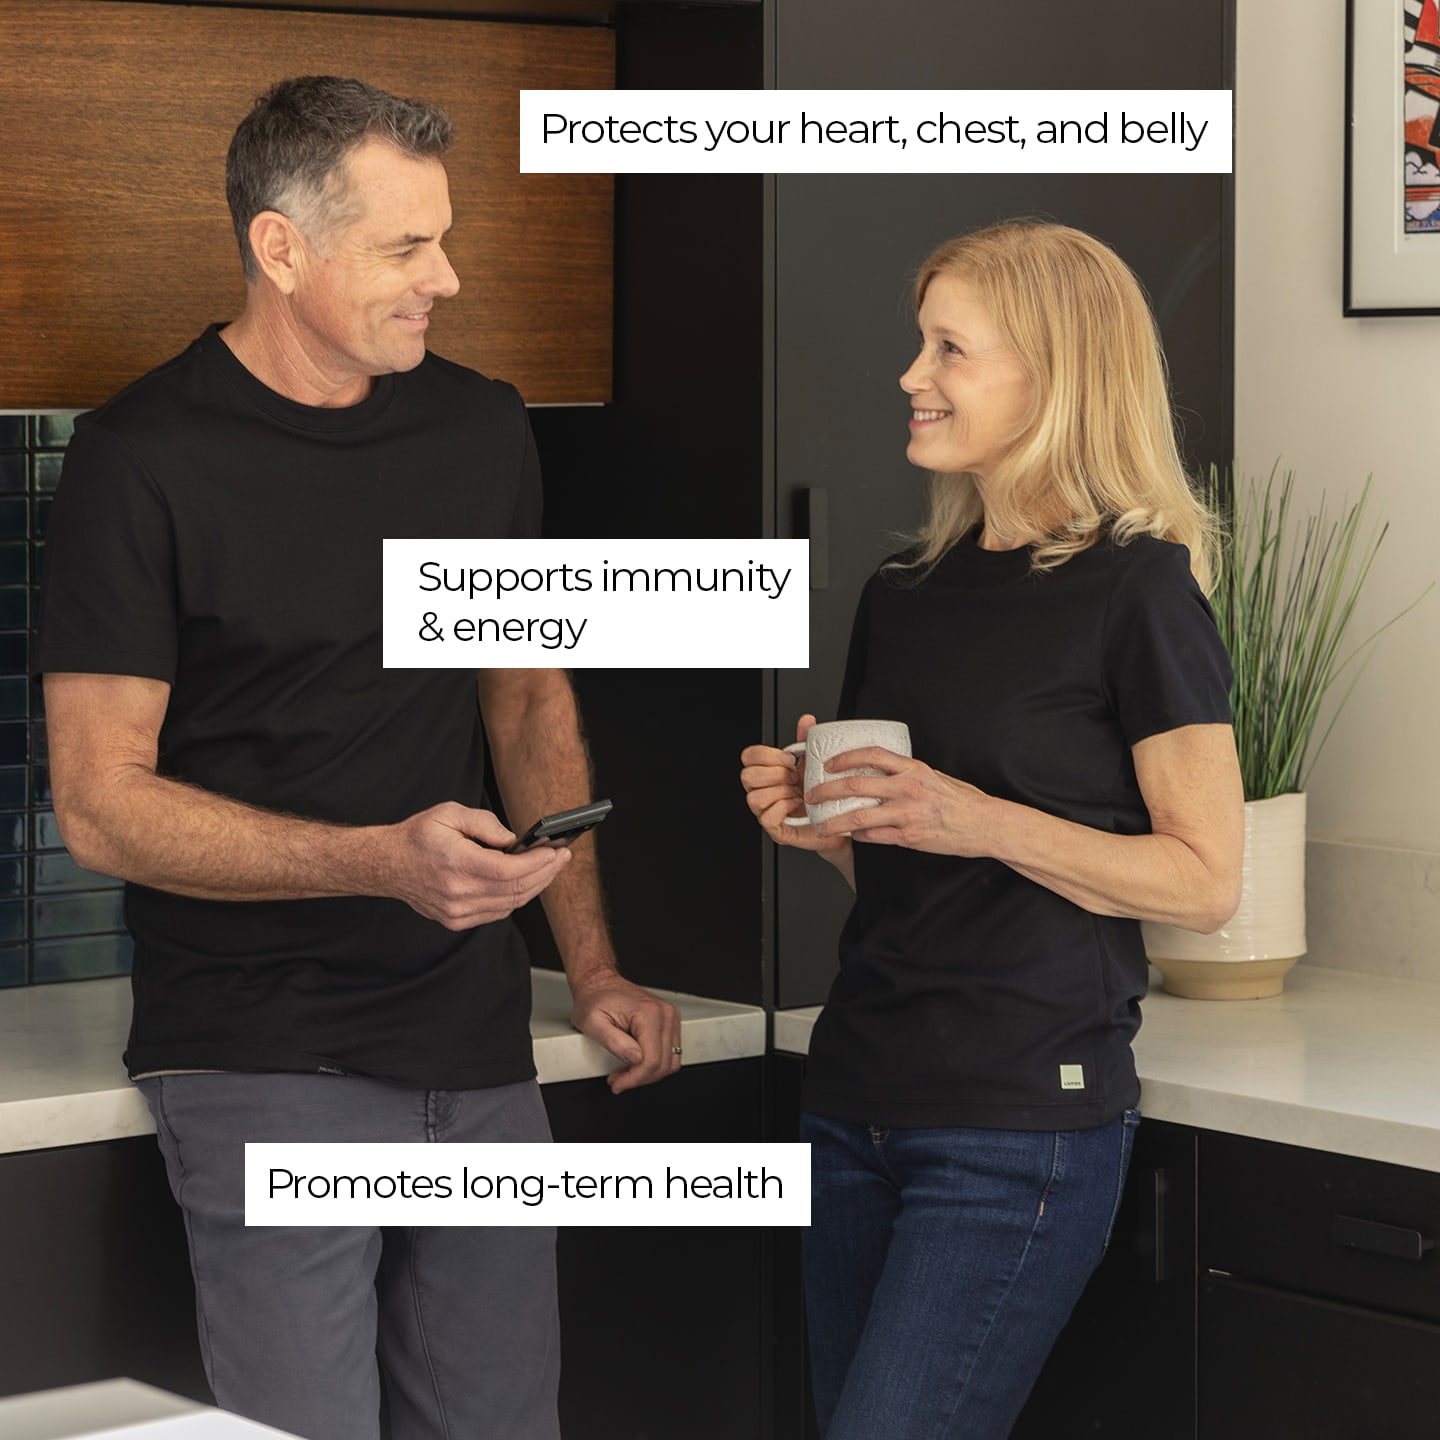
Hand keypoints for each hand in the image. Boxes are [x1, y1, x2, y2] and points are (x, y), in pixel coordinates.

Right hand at [385, 802, 571, 928]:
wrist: (387, 864)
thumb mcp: (449, 813)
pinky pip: (497, 912)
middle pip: (515, 890)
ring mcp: (456, 911)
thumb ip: (485, 824)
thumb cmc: (418, 837)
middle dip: (545, 873)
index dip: (537, 863)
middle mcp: (457, 893)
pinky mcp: (456, 920)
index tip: (555, 851)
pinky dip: (516, 898)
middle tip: (562, 857)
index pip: (508, 871)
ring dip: (535, 887)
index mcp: (456, 863)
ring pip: (510, 904)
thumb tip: (513, 840)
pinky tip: (526, 882)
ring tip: (550, 868)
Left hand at [568, 970, 682, 1092]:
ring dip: (648, 1074)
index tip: (618, 1083)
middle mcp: (665, 1014)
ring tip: (626, 1072)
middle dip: (639, 1078)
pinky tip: (636, 1063)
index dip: (634, 1078)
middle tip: (619, 1080)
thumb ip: (613, 1041)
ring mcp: (669, 1017)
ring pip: (670, 1062)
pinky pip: (670, 1053)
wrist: (600, 983)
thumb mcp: (592, 1022)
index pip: (652, 1060)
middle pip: (663, 1064)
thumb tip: (634, 1058)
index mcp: (648, 1013)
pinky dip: (655, 1064)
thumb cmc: (594, 999)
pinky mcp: (669, 1022)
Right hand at [740, 714, 852, 857]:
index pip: (748, 757)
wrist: (835, 819)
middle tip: (795, 778)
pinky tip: (798, 804)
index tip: (789, 759)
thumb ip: (806, 742)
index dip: (767, 755)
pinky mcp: (774, 829)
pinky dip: (784, 808)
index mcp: (766, 773)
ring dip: (780, 793)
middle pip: (747, 777)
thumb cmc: (819, 793)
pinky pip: (767, 818)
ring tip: (798, 792)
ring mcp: (765, 811)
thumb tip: (807, 720)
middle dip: (775, 775)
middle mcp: (761, 791)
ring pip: (754, 798)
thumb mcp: (813, 763)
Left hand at [808, 748, 994, 856]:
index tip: (829, 763)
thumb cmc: (960, 800)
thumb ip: (906, 774)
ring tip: (820, 826)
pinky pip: (873, 836)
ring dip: (834, 822)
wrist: (984, 824)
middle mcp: (908, 788)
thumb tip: (881, 772)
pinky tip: (852, 836)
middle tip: (812, 795)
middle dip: (826, 790)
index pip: (871, 755)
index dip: (845, 758)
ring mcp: (906, 814)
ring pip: (858, 817)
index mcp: (913, 769)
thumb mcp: (933, 776)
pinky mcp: (908, 837)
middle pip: (855, 785)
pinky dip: (858, 836)